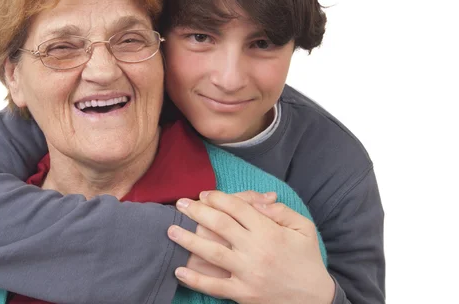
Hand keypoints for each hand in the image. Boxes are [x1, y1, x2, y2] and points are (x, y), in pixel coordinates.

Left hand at [168, 191, 333, 303]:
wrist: (315, 299)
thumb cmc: (307, 259)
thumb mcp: (304, 227)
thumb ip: (280, 211)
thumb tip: (258, 201)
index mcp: (269, 232)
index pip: (237, 208)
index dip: (218, 198)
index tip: (204, 194)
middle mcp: (256, 251)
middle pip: (220, 225)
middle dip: (197, 212)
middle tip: (180, 204)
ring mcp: (247, 274)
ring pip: (212, 253)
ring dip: (188, 240)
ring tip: (171, 230)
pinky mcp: (243, 294)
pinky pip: (214, 287)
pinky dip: (195, 280)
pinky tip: (179, 271)